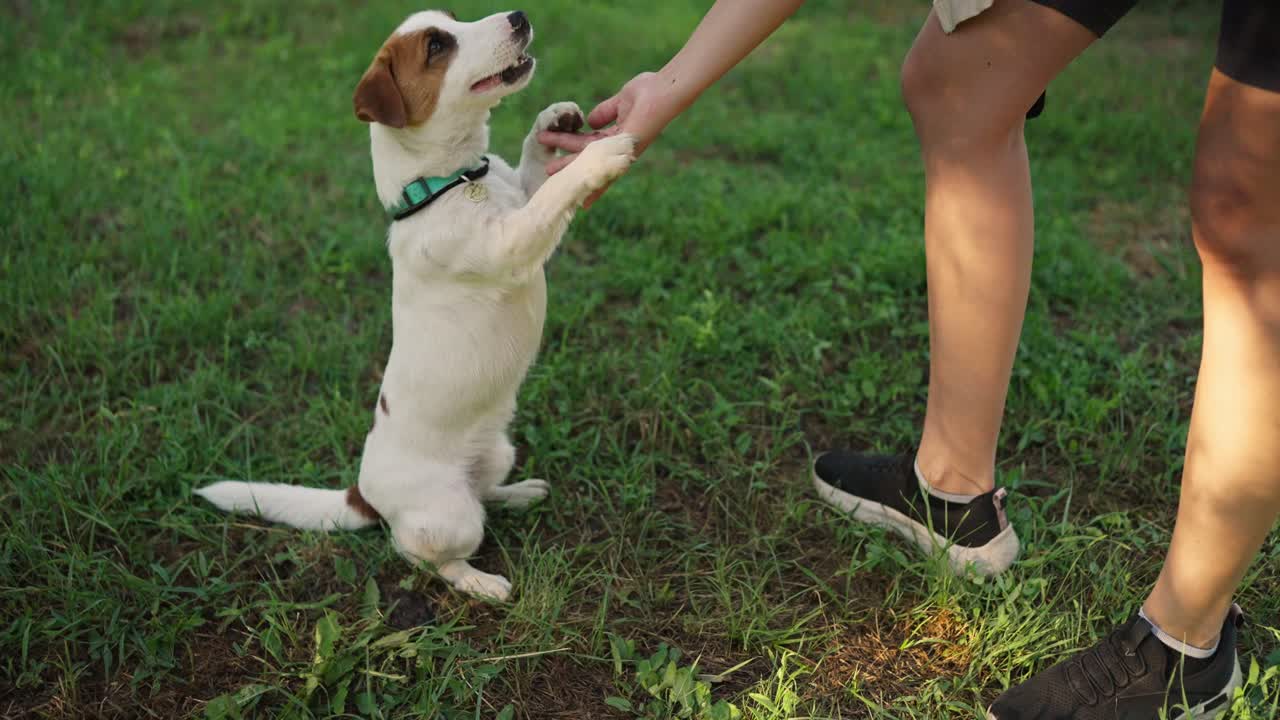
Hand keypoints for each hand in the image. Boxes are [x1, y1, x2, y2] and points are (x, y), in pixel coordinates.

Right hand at [537, 72, 679, 207]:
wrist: (664, 89)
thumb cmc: (648, 90)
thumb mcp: (620, 101)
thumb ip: (605, 111)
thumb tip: (589, 120)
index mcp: (618, 137)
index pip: (591, 147)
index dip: (574, 152)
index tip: (559, 159)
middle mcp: (619, 148)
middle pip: (587, 157)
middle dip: (567, 164)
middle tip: (547, 171)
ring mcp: (622, 149)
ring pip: (590, 158)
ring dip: (569, 164)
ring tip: (549, 168)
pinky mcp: (625, 147)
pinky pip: (602, 157)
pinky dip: (589, 170)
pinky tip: (577, 179)